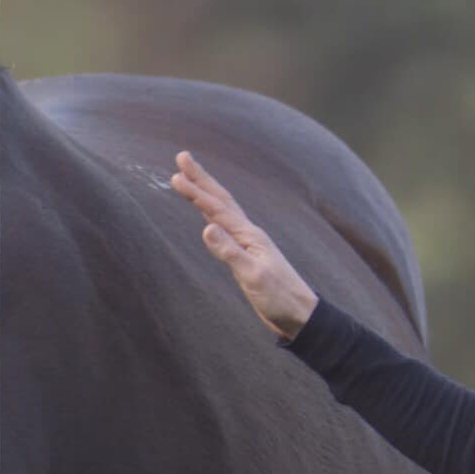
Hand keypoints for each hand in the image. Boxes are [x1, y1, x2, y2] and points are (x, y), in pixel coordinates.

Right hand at [169, 153, 318, 339]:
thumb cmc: (280, 298)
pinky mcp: (246, 256)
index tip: (175, 175)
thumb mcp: (253, 276)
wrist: (300, 316)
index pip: (216, 209)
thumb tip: (206, 227)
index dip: (195, 192)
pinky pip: (225, 225)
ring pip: (223, 209)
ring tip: (190, 177)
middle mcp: (248, 234)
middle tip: (182, 157)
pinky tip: (209, 214)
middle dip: (200, 178)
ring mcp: (248, 244)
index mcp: (249, 236)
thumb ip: (230, 252)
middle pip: (221, 199)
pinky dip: (213, 213)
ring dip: (206, 192)